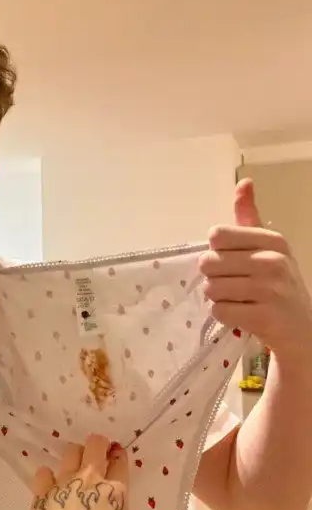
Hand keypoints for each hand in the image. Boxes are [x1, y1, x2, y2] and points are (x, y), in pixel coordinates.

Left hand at [11, 435, 138, 509]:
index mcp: (116, 494)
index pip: (120, 463)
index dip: (119, 457)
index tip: (118, 458)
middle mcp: (91, 481)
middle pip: (96, 444)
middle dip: (99, 444)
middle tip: (99, 453)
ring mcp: (64, 483)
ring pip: (71, 452)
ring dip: (75, 455)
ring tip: (76, 466)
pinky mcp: (42, 491)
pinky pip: (44, 473)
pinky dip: (47, 476)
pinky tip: (48, 484)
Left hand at [199, 178, 311, 360]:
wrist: (301, 327)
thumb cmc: (277, 283)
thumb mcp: (267, 247)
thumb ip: (249, 217)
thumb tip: (244, 182)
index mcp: (272, 240)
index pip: (217, 235)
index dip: (218, 250)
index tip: (235, 260)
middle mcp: (273, 261)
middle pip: (208, 263)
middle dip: (214, 276)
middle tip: (235, 283)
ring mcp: (269, 290)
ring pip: (210, 288)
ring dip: (218, 296)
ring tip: (240, 298)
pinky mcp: (262, 316)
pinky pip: (218, 310)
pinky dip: (224, 314)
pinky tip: (242, 313)